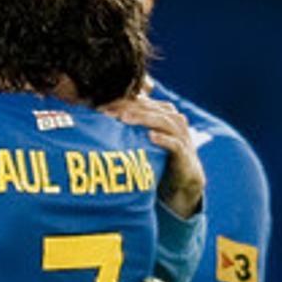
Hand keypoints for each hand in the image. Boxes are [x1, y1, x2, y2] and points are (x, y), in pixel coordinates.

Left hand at [101, 96, 203, 219]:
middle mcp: (174, 121)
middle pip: (151, 108)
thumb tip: (97, 120)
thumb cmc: (157, 156)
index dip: (122, 102)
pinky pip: (175, 144)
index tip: (100, 106)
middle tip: (107, 111)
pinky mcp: (185, 154)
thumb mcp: (142, 139)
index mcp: (163, 113)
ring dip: (143, 118)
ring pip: (163, 121)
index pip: (142, 101)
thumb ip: (128, 127)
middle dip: (128, 107)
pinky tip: (150, 136)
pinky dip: (163, 139)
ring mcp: (181, 136)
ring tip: (124, 118)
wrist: (181, 180)